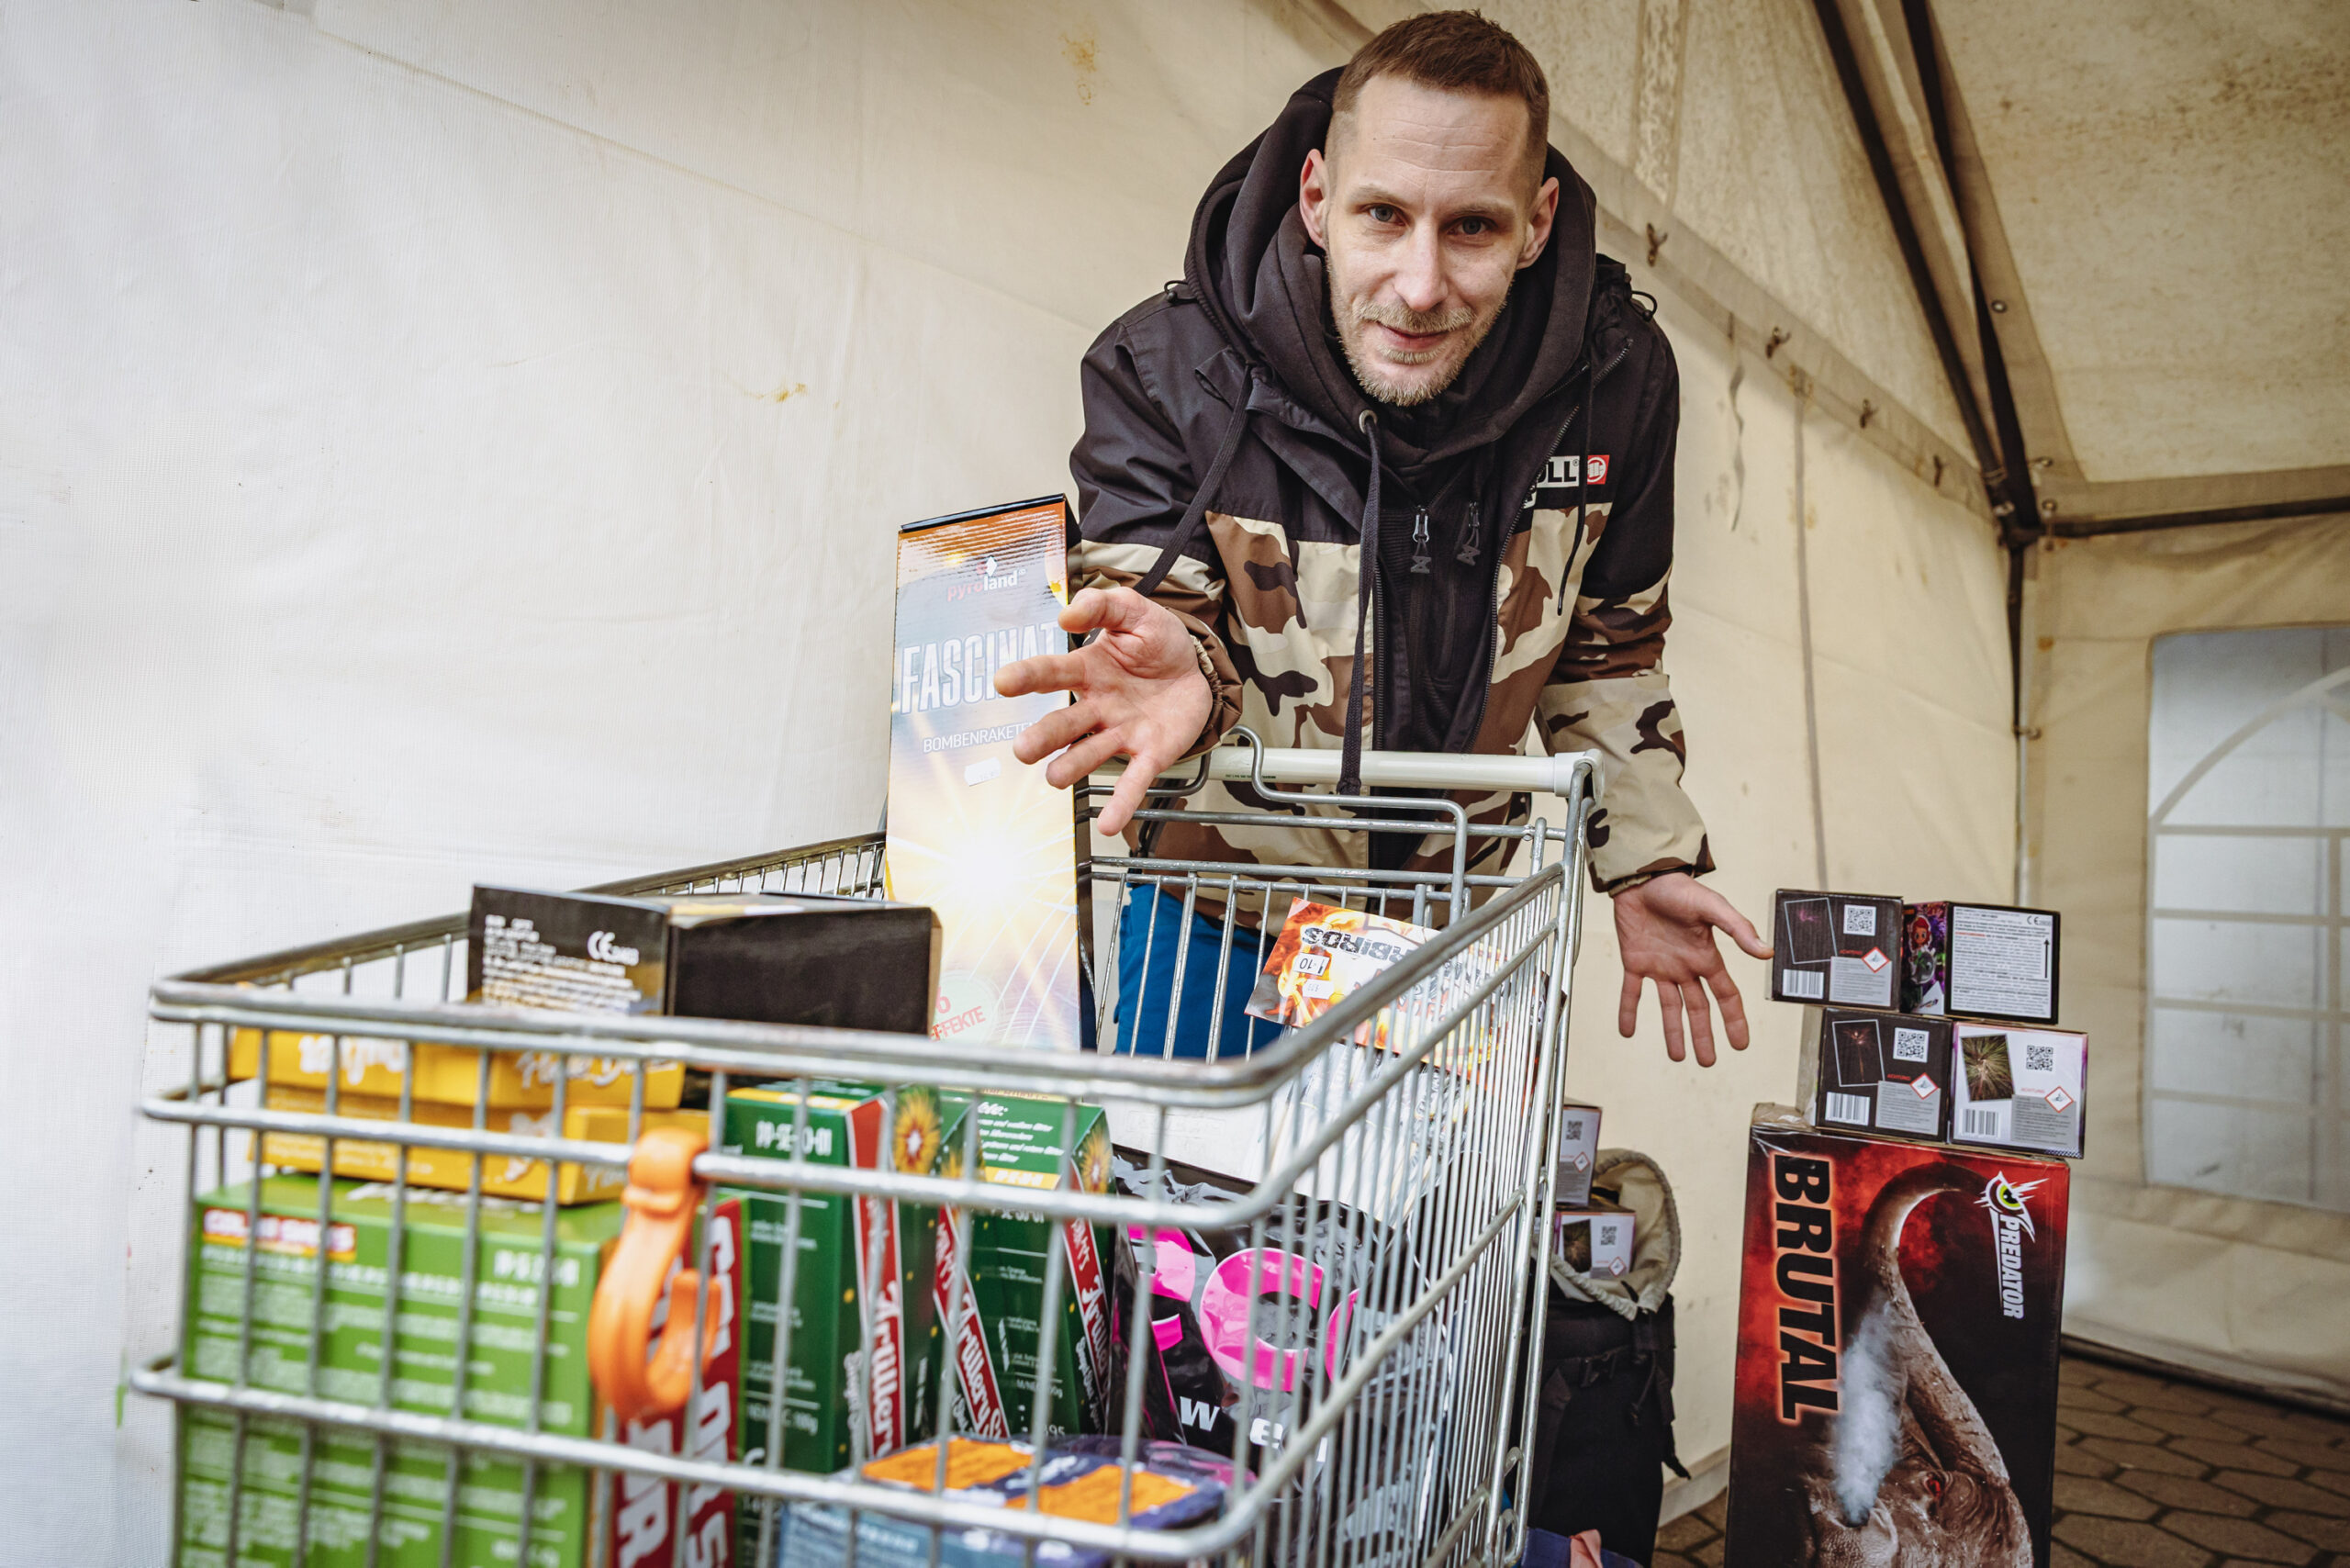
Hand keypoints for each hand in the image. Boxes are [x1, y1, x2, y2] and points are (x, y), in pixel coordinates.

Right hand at [994, 586, 1212, 835]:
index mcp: (1087, 670)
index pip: (1051, 673)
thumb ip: (1103, 606)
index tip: (1002, 683)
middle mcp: (1097, 707)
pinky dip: (1121, 803)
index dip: (1027, 676)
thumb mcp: (1134, 612)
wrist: (1196, 668)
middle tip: (1022, 748)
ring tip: (1054, 778)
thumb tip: (1067, 614)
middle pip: (1063, 724)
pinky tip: (1109, 824)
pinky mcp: (1149, 754)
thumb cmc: (1157, 642)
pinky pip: (1133, 781)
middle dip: (1042, 737)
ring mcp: (1120, 733)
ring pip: (1089, 754)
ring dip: (1071, 767)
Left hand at [1611, 872, 1771, 1066]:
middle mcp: (1686, 966)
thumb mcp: (1712, 907)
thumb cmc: (1679, 888)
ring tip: (1677, 1056)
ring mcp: (1660, 966)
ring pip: (1669, 1007)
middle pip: (1698, 1009)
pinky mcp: (1634, 961)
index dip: (1734, 1021)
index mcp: (1706, 957)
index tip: (1741, 1045)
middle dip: (1703, 1035)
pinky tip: (1627, 1031)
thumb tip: (1766, 954)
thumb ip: (1738, 929)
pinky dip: (1629, 1011)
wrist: (1642, 876)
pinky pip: (1631, 992)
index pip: (1726, 996)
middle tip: (1707, 1062)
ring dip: (1672, 1031)